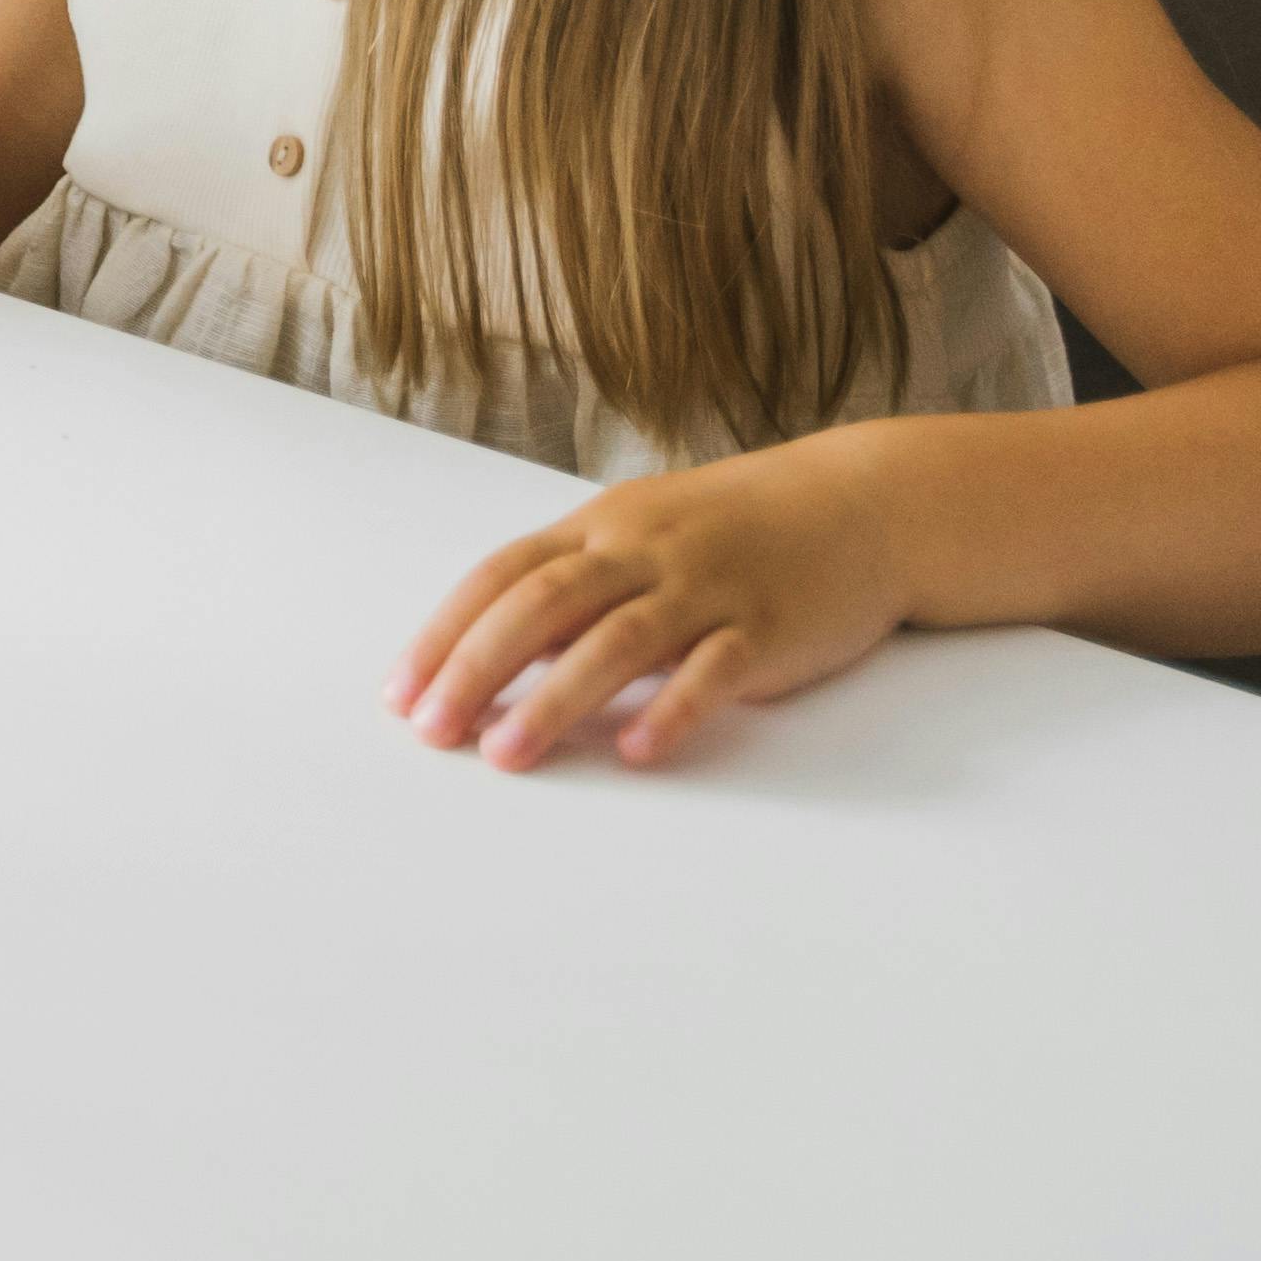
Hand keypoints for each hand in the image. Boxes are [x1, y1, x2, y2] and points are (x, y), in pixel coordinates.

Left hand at [391, 434, 914, 769]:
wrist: (859, 503)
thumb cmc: (734, 528)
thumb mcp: (641, 536)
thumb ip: (572, 588)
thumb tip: (496, 654)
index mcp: (601, 526)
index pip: (502, 575)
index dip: (446, 633)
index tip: (401, 694)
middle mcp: (643, 549)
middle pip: (542, 604)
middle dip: (477, 669)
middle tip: (432, 732)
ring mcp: (707, 585)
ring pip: (617, 640)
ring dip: (554, 701)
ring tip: (506, 757)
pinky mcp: (768, 624)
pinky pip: (714, 668)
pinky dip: (672, 708)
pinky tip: (638, 752)